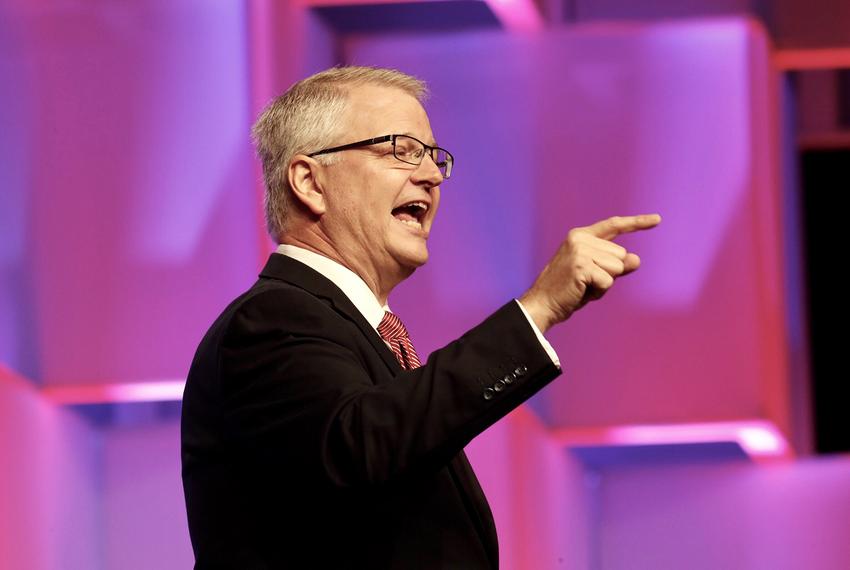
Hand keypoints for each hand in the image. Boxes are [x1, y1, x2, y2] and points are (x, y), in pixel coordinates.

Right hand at [519, 214, 661, 332]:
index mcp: (580, 236)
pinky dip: (599, 291)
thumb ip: (615, 266)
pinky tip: (581, 292)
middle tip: (585, 282)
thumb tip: (636, 259)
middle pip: (620, 255)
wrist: (542, 304)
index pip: (614, 225)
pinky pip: (608, 281)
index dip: (637, 223)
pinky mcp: (581, 265)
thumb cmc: (568, 292)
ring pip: (616, 268)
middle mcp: (580, 238)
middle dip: (610, 273)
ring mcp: (579, 250)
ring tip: (582, 287)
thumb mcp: (595, 275)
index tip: (658, 219)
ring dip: (604, 283)